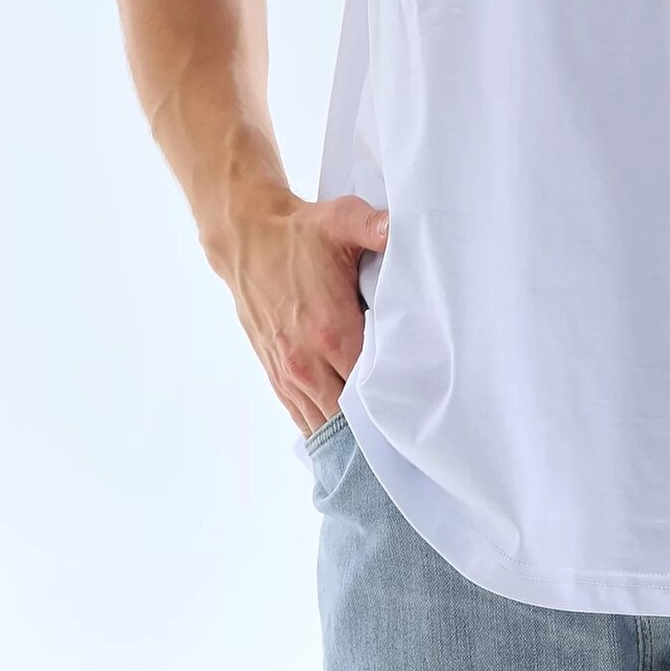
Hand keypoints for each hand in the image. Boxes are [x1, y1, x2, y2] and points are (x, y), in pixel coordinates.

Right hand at [213, 188, 389, 436]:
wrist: (248, 240)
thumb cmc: (300, 233)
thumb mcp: (342, 221)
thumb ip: (376, 227)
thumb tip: (403, 227)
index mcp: (331, 331)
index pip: (371, 385)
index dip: (396, 399)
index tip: (421, 409)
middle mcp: (308, 360)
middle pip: (349, 414)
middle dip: (377, 426)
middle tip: (409, 438)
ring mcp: (289, 370)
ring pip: (323, 421)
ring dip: (349, 433)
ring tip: (381, 450)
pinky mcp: (275, 371)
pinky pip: (300, 414)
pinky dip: (321, 427)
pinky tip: (342, 440)